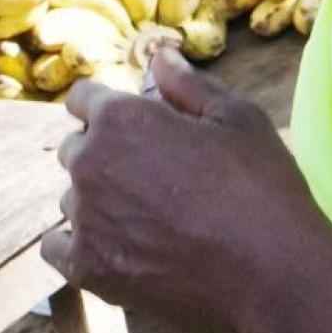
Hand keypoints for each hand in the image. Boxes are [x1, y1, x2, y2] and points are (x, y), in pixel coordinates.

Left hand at [43, 49, 331, 332]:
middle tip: (158, 179)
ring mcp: (85, 219)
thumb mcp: (240, 121)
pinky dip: (82, 244)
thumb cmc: (264, 191)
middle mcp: (90, 164)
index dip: (111, 109)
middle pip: (76, 149)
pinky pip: (58, 247)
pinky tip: (120, 247)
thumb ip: (189, 85)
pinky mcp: (88, 268)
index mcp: (122, 119)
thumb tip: (159, 56)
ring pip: (73, 199)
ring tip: (153, 220)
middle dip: (107, 154)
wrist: (274, 275)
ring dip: (101, 201)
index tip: (139, 128)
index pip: (82, 98)